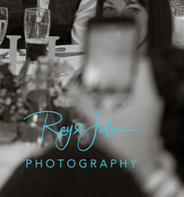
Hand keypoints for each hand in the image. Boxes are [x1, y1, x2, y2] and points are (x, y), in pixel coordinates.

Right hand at [70, 57, 163, 179]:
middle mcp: (150, 101)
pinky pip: (134, 99)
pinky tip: (104, 103)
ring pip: (134, 87)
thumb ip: (81, 102)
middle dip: (115, 71)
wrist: (139, 170)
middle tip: (97, 70)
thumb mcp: (98, 123)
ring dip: (116, 84)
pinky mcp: (146, 118)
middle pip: (134, 75)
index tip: (111, 51)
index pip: (142, 64)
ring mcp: (150, 110)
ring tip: (97, 86)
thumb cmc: (125, 148)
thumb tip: (70, 87)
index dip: (126, 54)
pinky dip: (120, 96)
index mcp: (144, 97)